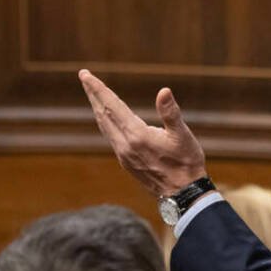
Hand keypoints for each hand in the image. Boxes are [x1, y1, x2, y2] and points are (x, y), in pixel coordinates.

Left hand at [79, 69, 206, 196]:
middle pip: (103, 114)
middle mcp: (125, 145)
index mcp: (136, 136)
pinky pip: (110, 136)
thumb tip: (163, 91)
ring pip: (104, 126)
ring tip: (92, 94)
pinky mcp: (126, 162)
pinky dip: (104, 121)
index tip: (86, 75)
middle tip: (84, 76)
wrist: (183, 195)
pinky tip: (106, 118)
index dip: (98, 89)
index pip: (111, 106)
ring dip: (97, 107)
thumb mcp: (182, 136)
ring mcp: (123, 155)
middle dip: (93, 94)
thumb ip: (170, 113)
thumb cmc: (186, 163)